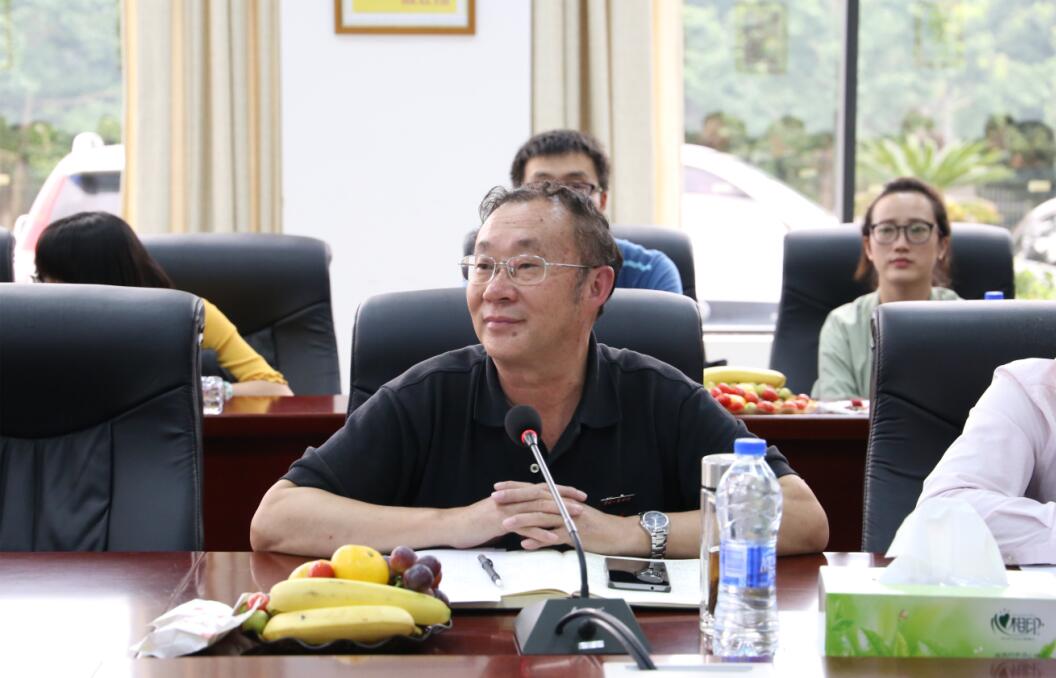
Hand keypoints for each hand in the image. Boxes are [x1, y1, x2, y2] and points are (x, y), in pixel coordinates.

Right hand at [445, 480, 586, 548]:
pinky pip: (522, 526)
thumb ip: (514, 513)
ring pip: (535, 509)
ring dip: (556, 513)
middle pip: (542, 495)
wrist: (453, 526)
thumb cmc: (474, 523)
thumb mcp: (498, 514)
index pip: (541, 488)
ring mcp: (505, 509)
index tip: (576, 494)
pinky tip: (551, 536)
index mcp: (512, 495)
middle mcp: (511, 498)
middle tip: (581, 504)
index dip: (560, 490)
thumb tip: (528, 517)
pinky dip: (538, 531)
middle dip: (564, 499)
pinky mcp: (499, 522)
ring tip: (572, 518)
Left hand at [493, 481, 637, 553]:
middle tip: (496, 498)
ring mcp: (569, 519)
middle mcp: (564, 506)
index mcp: (561, 499)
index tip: (499, 487)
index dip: (516, 487)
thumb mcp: (571, 518)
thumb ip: (551, 519)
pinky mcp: (575, 534)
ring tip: (505, 522)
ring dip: (523, 519)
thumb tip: (533, 525)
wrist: (617, 534)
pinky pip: (554, 537)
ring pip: (542, 517)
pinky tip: (526, 543)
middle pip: (535, 499)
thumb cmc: (595, 526)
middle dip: (514, 498)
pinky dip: (539, 540)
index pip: (535, 489)